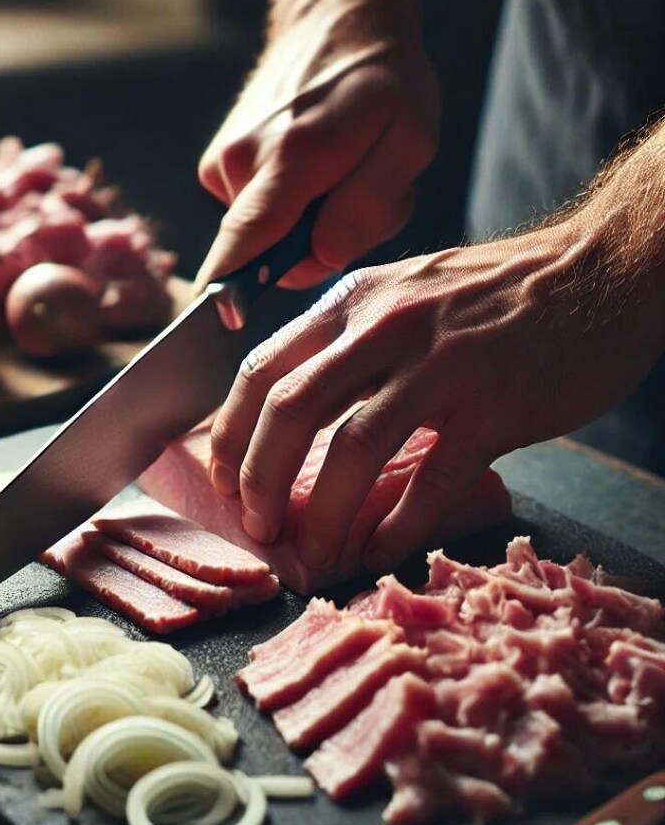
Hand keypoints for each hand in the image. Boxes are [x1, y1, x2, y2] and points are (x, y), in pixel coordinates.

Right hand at [195, 0, 438, 289]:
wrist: (336, 17)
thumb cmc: (382, 79)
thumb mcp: (411, 138)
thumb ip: (369, 204)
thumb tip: (318, 258)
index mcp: (292, 155)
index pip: (246, 242)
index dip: (235, 292)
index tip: (228, 323)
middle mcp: (243, 158)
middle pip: (267, 250)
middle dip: (313, 245)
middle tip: (356, 196)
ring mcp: (223, 160)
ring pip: (264, 232)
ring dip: (305, 222)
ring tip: (338, 172)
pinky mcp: (219, 163)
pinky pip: (255, 212)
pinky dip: (288, 205)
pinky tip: (313, 167)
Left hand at [208, 213, 664, 574]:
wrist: (600, 269)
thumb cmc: (495, 293)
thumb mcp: (403, 293)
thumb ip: (348, 343)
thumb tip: (294, 416)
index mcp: (352, 301)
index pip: (261, 369)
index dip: (230, 434)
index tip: (225, 480)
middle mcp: (384, 326)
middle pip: (290, 412)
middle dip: (259, 481)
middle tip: (258, 528)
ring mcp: (439, 364)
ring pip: (351, 450)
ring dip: (323, 515)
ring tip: (313, 555)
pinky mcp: (494, 405)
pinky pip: (429, 479)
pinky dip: (395, 525)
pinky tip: (377, 550)